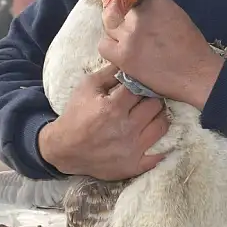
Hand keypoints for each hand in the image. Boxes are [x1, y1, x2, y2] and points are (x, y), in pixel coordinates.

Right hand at [38, 63, 168, 180]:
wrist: (64, 149)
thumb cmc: (76, 114)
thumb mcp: (87, 87)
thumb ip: (109, 72)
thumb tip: (129, 61)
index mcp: (113, 107)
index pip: (141, 88)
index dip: (142, 84)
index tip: (140, 84)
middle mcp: (125, 128)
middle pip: (155, 105)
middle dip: (152, 98)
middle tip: (147, 98)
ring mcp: (131, 149)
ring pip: (162, 126)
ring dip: (159, 117)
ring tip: (150, 114)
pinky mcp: (133, 166)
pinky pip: (158, 155)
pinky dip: (161, 147)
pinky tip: (153, 136)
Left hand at [98, 0, 223, 108]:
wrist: (196, 74)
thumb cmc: (192, 46)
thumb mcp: (176, 15)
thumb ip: (155, 8)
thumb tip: (138, 5)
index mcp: (156, 1)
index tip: (129, 5)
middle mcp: (141, 14)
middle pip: (117, 6)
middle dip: (120, 13)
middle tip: (127, 26)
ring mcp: (130, 34)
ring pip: (109, 24)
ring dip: (115, 31)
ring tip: (127, 41)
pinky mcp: (123, 55)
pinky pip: (104, 45)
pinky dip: (110, 47)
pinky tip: (121, 53)